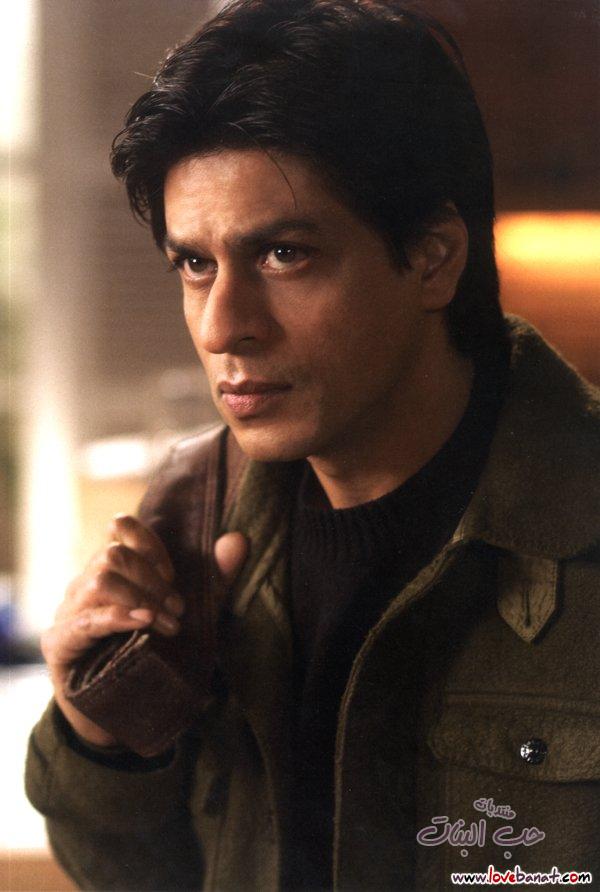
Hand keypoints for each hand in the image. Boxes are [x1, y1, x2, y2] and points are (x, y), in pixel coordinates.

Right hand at [41, 514, 247, 747]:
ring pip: (99, 580)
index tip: (171, 572)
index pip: (119, 529)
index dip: (148, 542)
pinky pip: (85, 620)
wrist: (118, 712)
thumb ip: (213, 577)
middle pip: (113, 555)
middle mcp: (85, 583)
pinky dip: (118, 616)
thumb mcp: (189, 612)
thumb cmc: (153, 653)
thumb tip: (239, 540)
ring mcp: (68, 612)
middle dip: (153, 580)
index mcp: (111, 570)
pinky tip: (143, 623)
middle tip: (179, 610)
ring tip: (167, 624)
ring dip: (142, 599)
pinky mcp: (60, 643)